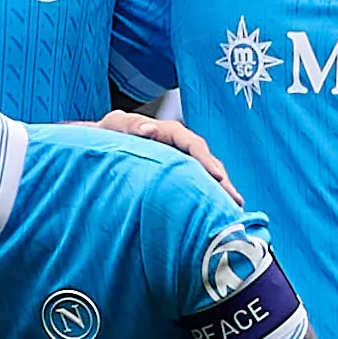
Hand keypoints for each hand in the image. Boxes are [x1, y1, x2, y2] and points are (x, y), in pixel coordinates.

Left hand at [98, 107, 237, 199]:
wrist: (101, 143)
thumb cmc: (107, 132)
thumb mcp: (115, 124)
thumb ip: (129, 124)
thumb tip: (148, 129)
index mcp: (169, 132)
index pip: (194, 145)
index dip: (206, 160)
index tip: (217, 177)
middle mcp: (180, 146)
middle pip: (207, 163)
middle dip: (223, 181)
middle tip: (236, 201)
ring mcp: (181, 161)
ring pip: (206, 176)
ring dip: (220, 192)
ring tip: (234, 211)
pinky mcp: (178, 175)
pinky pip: (197, 185)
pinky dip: (207, 197)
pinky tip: (216, 214)